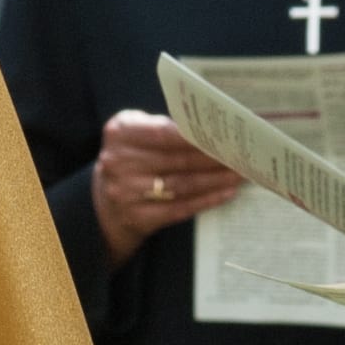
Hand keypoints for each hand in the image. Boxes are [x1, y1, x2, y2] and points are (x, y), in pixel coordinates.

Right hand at [92, 112, 240, 264]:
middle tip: (240, 154)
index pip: (163, 132)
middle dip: (213, 158)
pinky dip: (206, 200)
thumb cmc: (130, 159)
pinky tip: (226, 193)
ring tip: (239, 173)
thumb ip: (162, 127)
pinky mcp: (137, 217)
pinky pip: (179, 209)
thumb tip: (209, 128)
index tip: (224, 134)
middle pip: (176, 160)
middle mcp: (118, 162)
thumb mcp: (134, 133)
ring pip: (181, 185)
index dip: (196, 135)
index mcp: (119, 133)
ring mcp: (126, 192)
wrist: (104, 203)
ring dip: (215, 179)